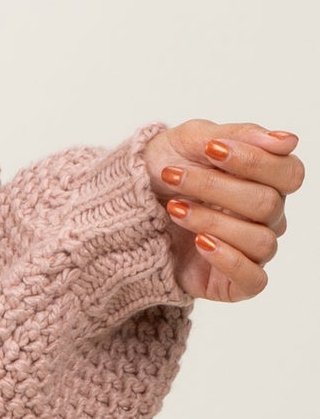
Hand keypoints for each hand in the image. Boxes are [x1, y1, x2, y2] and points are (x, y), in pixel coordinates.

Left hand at [143, 121, 302, 301]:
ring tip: (173, 208)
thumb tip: (288, 141)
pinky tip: (199, 242)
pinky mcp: (237, 282)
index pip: (289, 173)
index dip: (254, 161)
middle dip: (214, 187)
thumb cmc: (168, 169)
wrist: (127, 206)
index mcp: (267, 180)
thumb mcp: (192, 140)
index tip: (211, 149)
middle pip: (267, 203)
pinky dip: (227, 259)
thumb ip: (241, 136)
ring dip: (211, 220)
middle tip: (172, 175)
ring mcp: (254, 250)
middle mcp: (268, 217)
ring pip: (259, 240)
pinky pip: (254, 279)